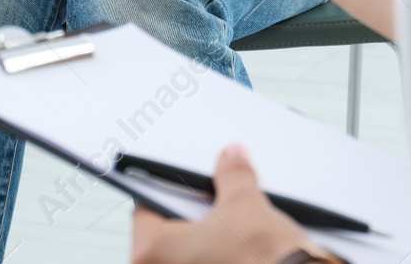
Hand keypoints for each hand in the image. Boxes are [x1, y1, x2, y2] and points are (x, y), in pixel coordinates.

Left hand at [131, 144, 324, 263]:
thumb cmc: (264, 261)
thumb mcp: (245, 205)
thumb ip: (232, 176)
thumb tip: (232, 157)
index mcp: (152, 251)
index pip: (145, 209)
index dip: (169, 190)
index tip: (180, 183)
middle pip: (167, 234)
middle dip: (192, 217)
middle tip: (213, 201)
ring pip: (189, 255)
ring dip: (207, 242)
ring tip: (232, 227)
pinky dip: (220, 258)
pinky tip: (241, 250)